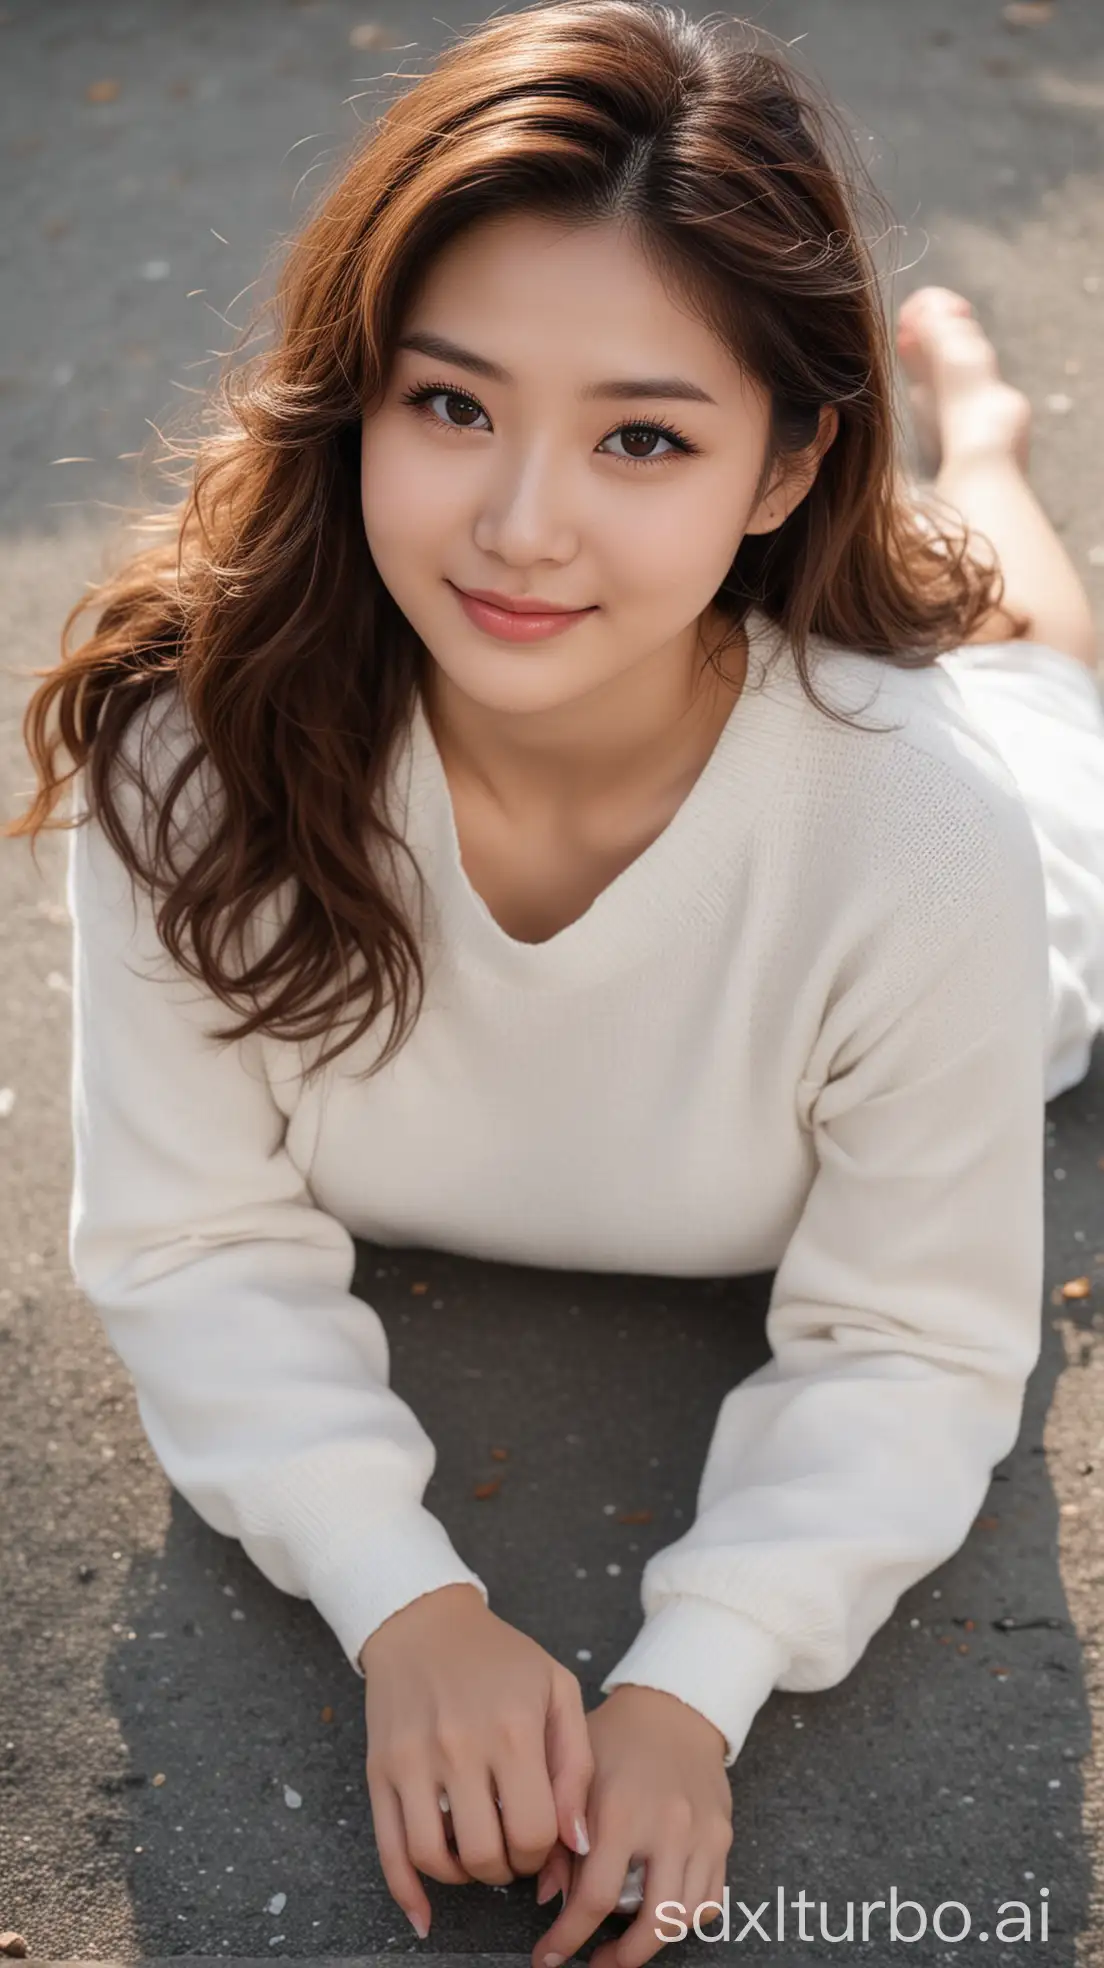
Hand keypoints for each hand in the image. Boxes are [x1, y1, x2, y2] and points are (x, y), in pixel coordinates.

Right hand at [360, 1583, 593, 1939]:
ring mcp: (413, 1760)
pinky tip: (424, 1915)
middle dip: (504, 1870)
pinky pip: (388, 1849)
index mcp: (513, 1729)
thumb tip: (579, 1843)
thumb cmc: (501, 1659)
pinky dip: (406, 1892)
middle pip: (484, 1854)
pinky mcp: (379, 1771)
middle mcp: (459, 1746)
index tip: (539, 1842)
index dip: (541, 1854)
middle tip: (509, 1852)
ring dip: (461, 1878)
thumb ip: (577, 1767)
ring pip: (434, 1859)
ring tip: (475, 1858)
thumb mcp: (557, 1690)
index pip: (533, 1832)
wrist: (424, 1622)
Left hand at [529, 1685, 732, 1967]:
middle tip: (594, 1963)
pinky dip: (684, 1918)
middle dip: (619, 1958)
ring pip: (684, 1919)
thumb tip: (548, 1899)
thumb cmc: (614, 1739)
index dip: (569, 1938)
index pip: (595, 1898)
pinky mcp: (723, 1836)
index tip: (548, 1957)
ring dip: (652, 1943)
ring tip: (624, 1943)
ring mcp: (702, 1833)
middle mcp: (667, 1826)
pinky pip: (710, 1901)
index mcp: (621, 1810)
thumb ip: (557, 1836)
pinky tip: (658, 1911)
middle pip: (652, 1922)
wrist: (672, 1708)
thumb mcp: (575, 1775)